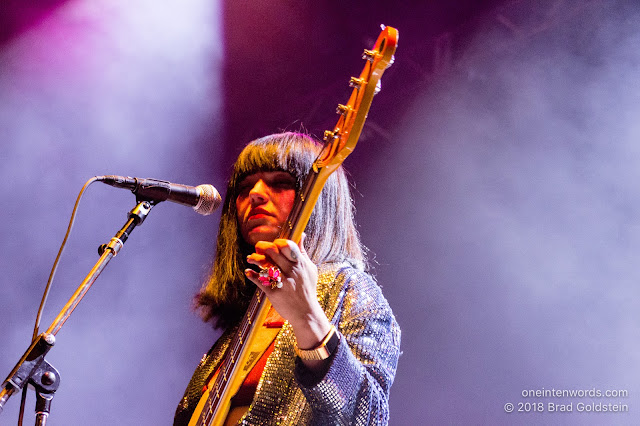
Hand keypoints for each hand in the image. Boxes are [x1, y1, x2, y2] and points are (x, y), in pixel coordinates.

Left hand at [244, 235, 331, 353]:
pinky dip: (251, 275)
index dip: (278, 242)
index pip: (287, 245)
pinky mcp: (274, 292)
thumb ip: (302, 251)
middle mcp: (291, 271)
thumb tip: (301, 235)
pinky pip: (260, 280)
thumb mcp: (309, 268)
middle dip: (262, 247)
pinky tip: (248, 272)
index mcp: (300, 263)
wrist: (306, 313)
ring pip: (265, 264)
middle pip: (273, 252)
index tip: (274, 244)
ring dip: (254, 259)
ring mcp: (282, 282)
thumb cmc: (308, 288)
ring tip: (250, 258)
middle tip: (258, 248)